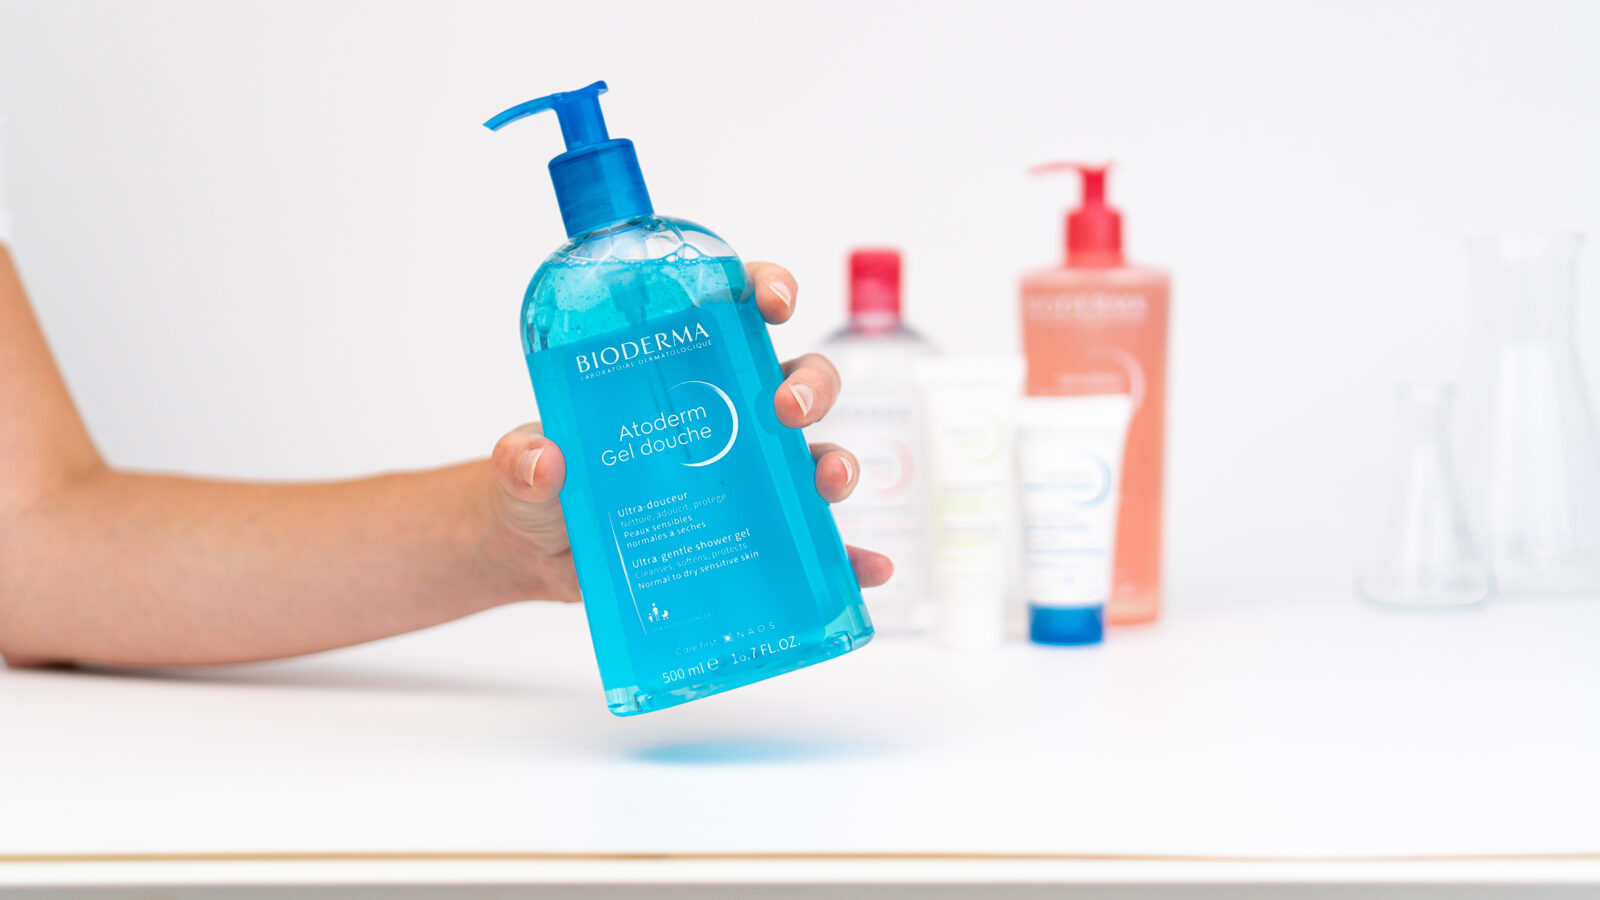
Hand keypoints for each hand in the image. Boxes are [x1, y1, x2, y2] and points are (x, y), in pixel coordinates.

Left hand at [485, 261, 892, 602]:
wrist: (541, 554)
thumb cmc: (540, 487)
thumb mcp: (522, 468)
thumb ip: (522, 459)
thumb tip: (543, 458)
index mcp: (681, 370)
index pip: (736, 310)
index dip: (765, 290)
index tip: (772, 299)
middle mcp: (728, 415)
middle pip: (795, 380)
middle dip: (809, 385)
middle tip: (785, 408)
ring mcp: (747, 476)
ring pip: (814, 453)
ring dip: (835, 462)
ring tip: (826, 482)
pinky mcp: (754, 535)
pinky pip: (813, 543)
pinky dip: (847, 553)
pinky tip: (868, 568)